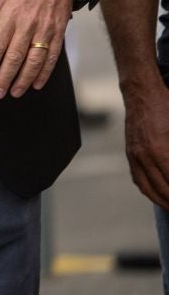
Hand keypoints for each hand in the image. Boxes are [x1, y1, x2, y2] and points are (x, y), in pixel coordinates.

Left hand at [0, 0, 73, 98]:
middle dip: (5, 77)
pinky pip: (52, 57)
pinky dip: (45, 72)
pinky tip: (37, 83)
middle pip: (14, 57)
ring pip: (34, 61)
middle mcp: (27, 25)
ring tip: (15, 92)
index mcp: (9, 15)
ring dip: (24, 79)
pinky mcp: (59, 33)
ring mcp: (45, 30)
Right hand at [123, 82, 168, 208]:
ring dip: (162, 200)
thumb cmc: (166, 107)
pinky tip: (157, 194)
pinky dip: (148, 191)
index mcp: (161, 151)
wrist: (141, 93)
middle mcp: (146, 156)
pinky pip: (138, 178)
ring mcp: (135, 155)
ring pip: (148, 188)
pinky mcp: (130, 153)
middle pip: (163, 190)